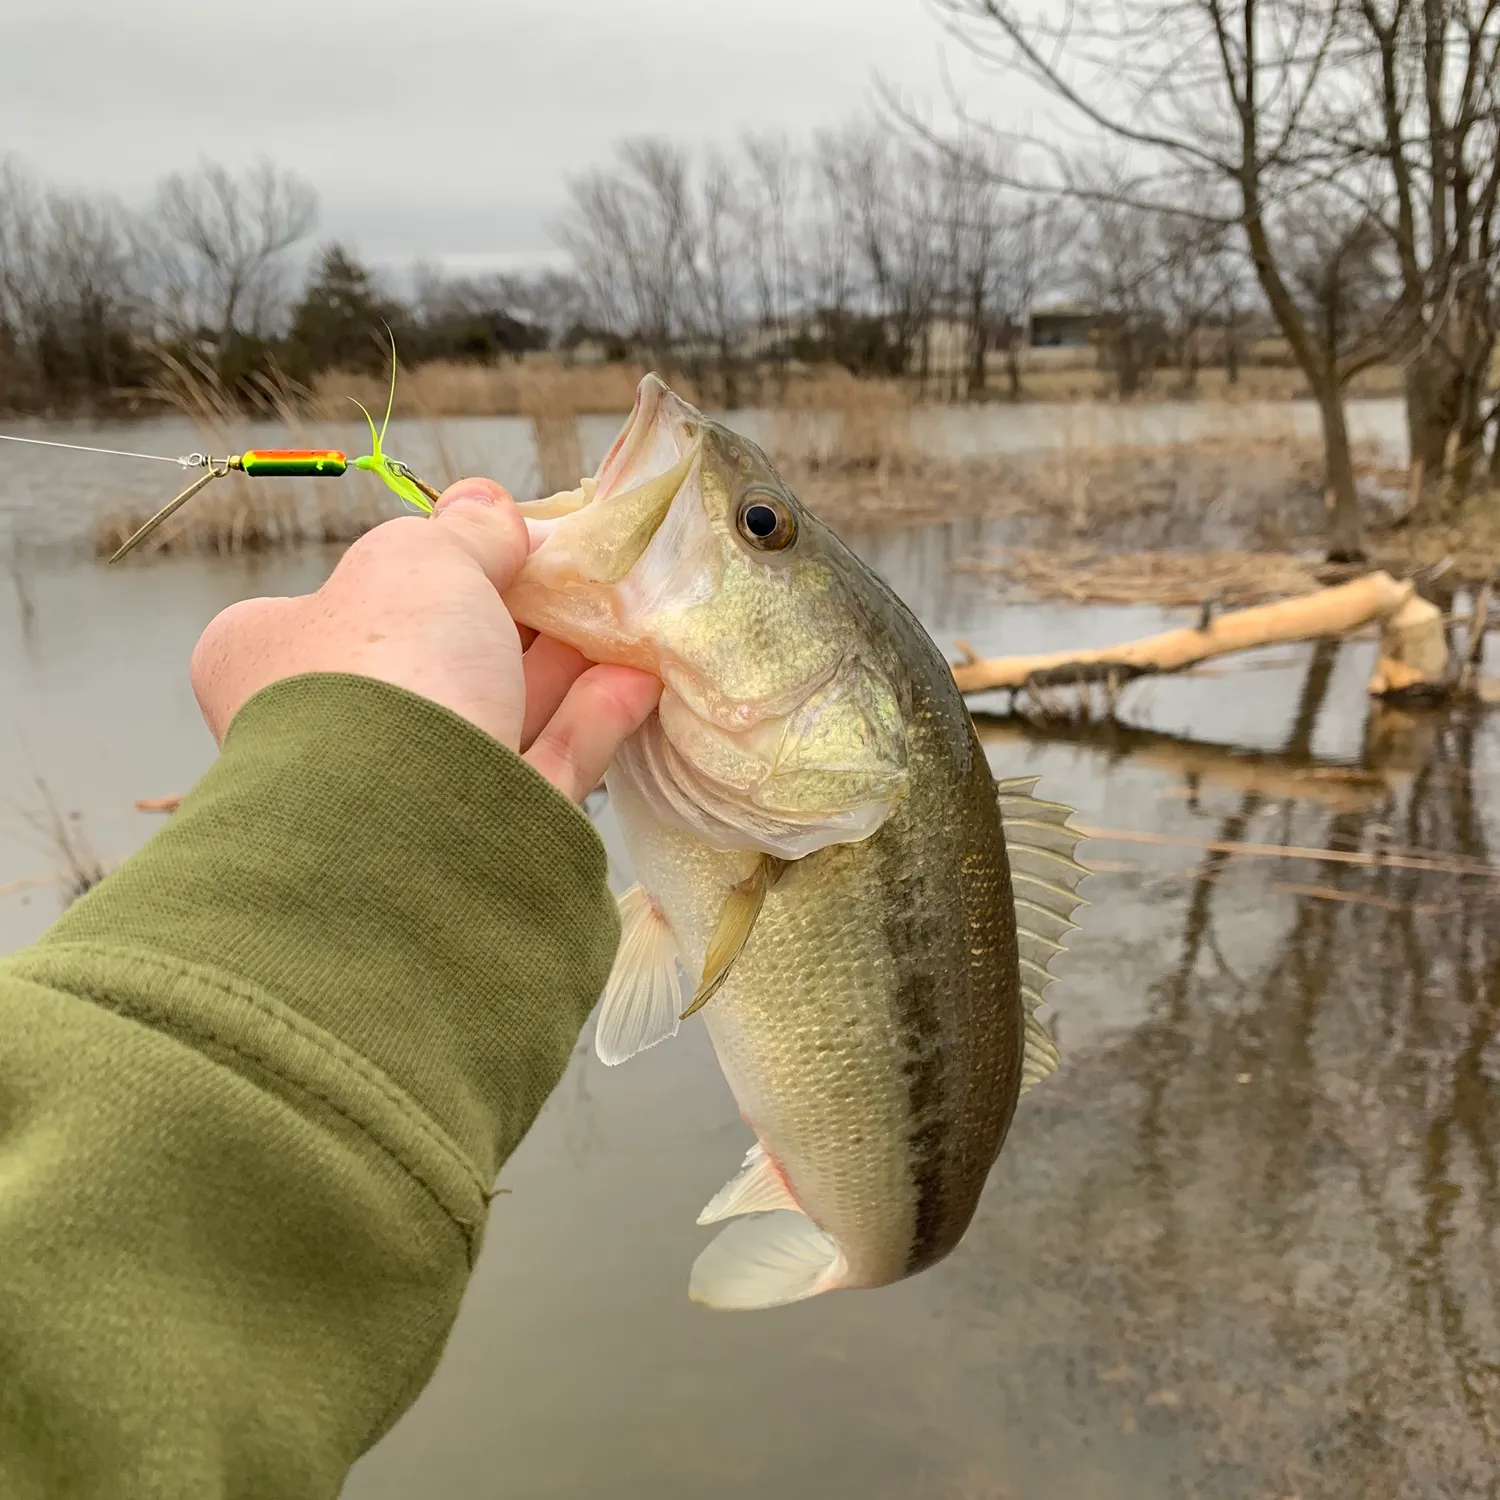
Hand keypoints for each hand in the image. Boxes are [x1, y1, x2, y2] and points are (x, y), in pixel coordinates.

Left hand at [189, 479, 659, 801]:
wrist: (404, 832)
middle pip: (435, 655)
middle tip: (579, 580)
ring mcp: (400, 791)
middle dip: (514, 617)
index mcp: (271, 655)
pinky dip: (586, 721)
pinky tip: (634, 682)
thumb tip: (487, 507)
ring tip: (624, 623)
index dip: (430, 563)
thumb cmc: (384, 670)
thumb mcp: (422, 559)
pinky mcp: (471, 840)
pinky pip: (535, 766)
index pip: (346, 596)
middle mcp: (327, 727)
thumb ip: (465, 532)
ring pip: (492, 713)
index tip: (503, 543)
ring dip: (561, 666)